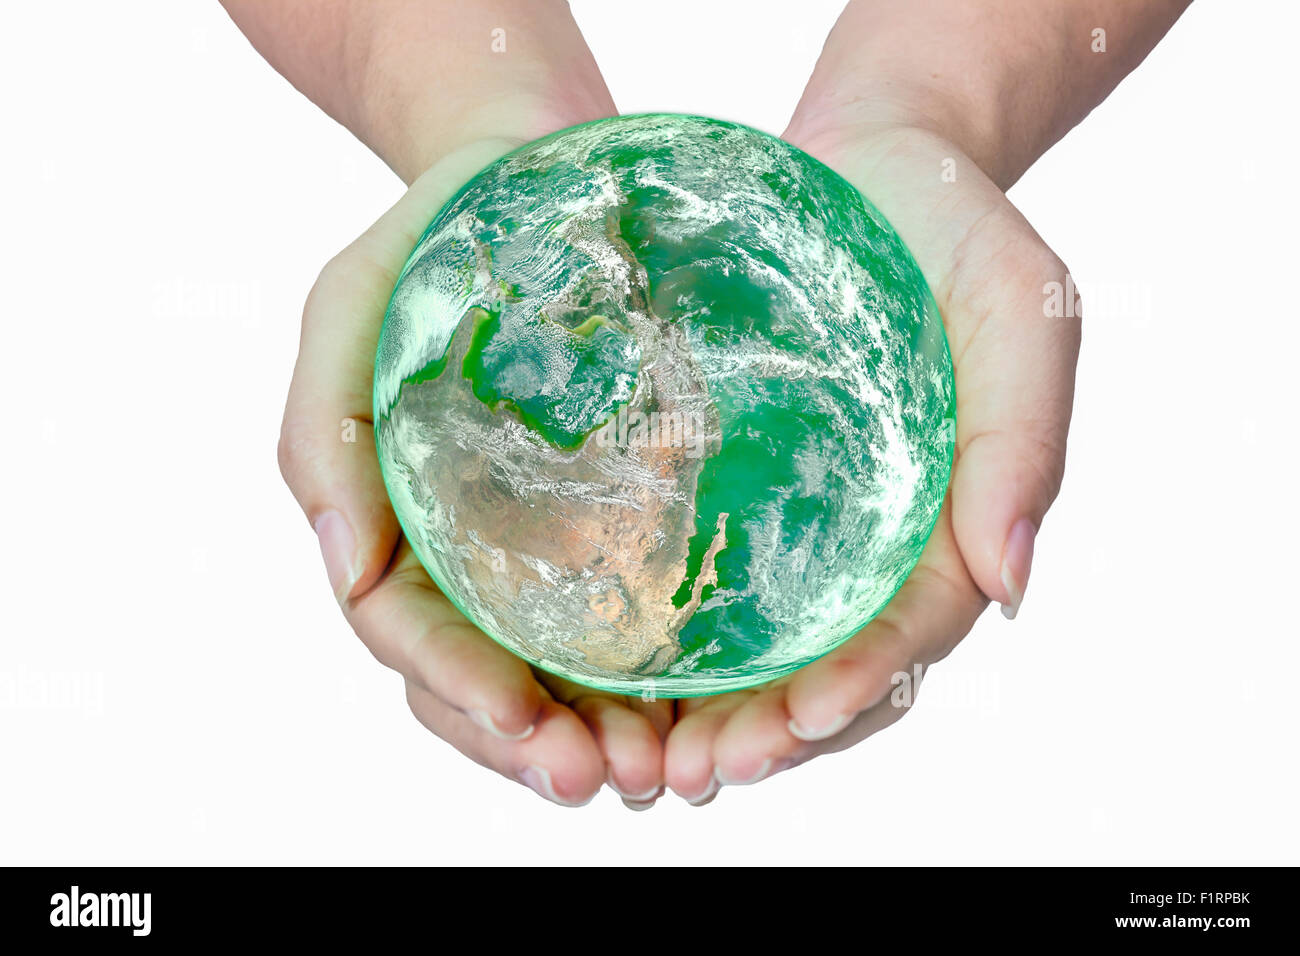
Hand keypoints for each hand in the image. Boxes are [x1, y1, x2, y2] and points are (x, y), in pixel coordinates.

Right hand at [278, 140, 673, 807]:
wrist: (534, 179)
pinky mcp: (610, 521)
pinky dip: (652, 680)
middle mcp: (462, 548)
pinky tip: (697, 711)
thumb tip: (339, 561)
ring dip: (600, 737)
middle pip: (482, 681)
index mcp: (390, 517)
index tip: (526, 726)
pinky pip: (625, 619)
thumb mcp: (349, 307)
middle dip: (534, 745)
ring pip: (554, 673)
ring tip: (663, 773)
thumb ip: (322, 429)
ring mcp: (537, 542)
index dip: (461, 691)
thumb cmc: (433, 240)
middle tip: (610, 783)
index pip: (412, 634)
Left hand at [662, 115, 1080, 805]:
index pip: (907, 631)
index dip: (858, 686)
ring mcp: (799, 514)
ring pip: (759, 646)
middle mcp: (870, 537)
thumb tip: (1012, 586)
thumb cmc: (953, 233)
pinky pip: (700, 574)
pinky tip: (606, 673)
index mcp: (946, 518)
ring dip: (708, 714)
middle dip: (770, 732)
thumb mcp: (1017, 315)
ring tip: (642, 761)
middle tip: (697, 773)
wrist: (868, 161)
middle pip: (827, 665)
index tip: (800, 723)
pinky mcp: (733, 479)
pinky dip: (665, 638)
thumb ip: (1023, 443)